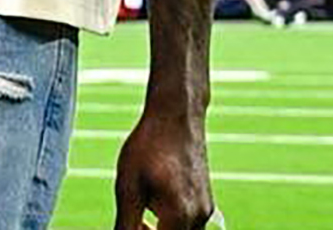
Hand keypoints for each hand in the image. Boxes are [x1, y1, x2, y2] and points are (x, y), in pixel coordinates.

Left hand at [114, 109, 214, 229]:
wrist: (176, 115)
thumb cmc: (148, 146)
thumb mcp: (128, 185)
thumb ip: (126, 222)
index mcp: (179, 217)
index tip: (130, 222)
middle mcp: (198, 218)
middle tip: (135, 220)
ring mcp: (206, 211)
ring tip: (143, 210)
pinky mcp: (206, 202)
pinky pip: (190, 225)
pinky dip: (172, 222)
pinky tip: (155, 201)